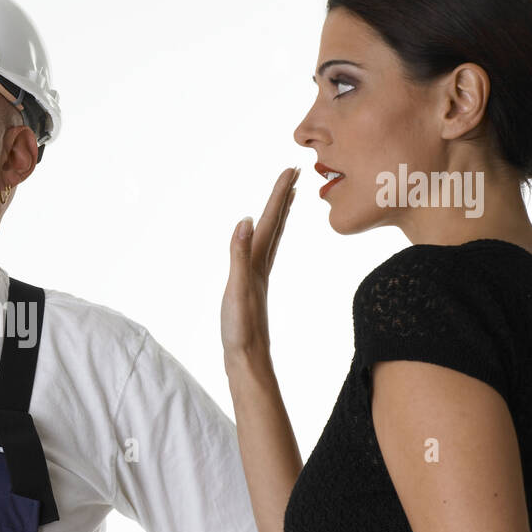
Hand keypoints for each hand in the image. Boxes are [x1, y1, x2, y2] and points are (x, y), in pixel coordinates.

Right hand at [221, 166, 297, 370]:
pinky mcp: (252, 288)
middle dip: (283, 198)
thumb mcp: (237, 290)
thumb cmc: (240, 330)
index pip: (270, 221)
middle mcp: (260, 266)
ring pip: (271, 239)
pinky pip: (262, 254)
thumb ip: (239, 255)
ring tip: (286, 199)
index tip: (290, 170)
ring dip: (278, 217)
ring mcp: (258, 277)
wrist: (248, 361)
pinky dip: (266, 239)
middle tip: (294, 173)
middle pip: (275, 225)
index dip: (278, 195)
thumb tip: (245, 220)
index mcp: (257, 263)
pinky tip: (262, 241)